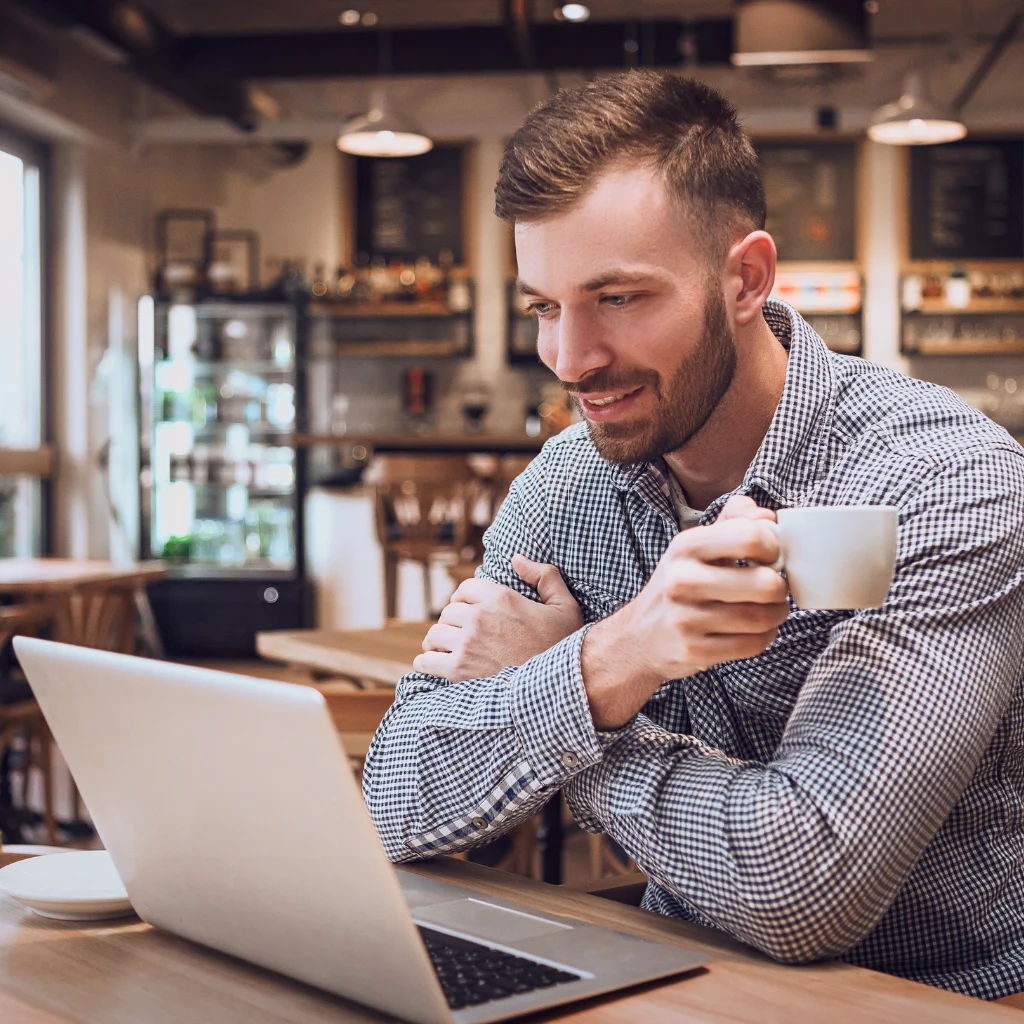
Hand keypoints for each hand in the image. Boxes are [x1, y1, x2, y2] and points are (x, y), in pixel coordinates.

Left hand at [413, 554, 583, 681]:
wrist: (558, 688)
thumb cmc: (562, 648)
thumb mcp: (566, 607)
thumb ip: (546, 576)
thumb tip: (517, 559)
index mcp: (500, 597)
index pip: (464, 589)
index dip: (465, 599)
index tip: (469, 611)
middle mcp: (479, 617)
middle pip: (448, 612)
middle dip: (453, 622)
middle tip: (461, 634)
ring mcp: (466, 644)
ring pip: (434, 634)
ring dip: (438, 641)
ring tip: (446, 648)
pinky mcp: (458, 670)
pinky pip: (426, 660)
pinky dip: (426, 662)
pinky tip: (433, 663)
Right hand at [581, 495, 789, 728]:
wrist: (640, 636)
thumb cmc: (679, 584)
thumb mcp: (697, 544)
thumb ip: (734, 520)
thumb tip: (767, 517)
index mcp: (686, 546)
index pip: (751, 536)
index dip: (774, 546)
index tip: (771, 556)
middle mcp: (682, 580)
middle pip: (765, 583)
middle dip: (781, 587)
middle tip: (775, 588)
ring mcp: (686, 618)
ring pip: (762, 617)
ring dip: (777, 614)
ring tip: (770, 609)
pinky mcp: (694, 650)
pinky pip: (752, 644)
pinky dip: (764, 637)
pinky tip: (756, 630)